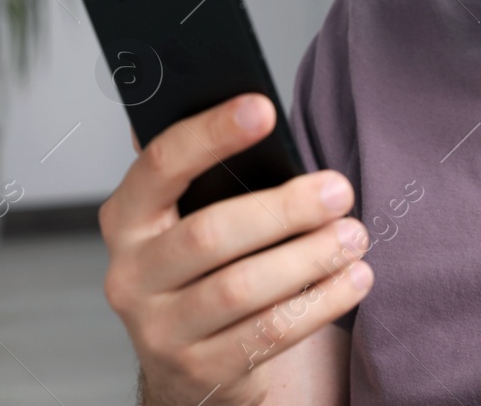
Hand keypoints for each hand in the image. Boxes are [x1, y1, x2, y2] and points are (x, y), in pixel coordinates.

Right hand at [99, 94, 372, 405]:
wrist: (190, 363)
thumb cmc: (204, 268)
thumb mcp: (189, 216)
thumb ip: (208, 173)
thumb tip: (253, 110)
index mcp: (127, 218)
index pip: (160, 164)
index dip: (211, 133)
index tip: (264, 108)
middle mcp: (131, 275)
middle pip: (209, 234)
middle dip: (283, 209)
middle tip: (338, 191)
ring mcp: (161, 330)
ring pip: (242, 288)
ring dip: (309, 257)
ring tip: (353, 236)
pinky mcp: (201, 372)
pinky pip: (269, 333)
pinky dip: (320, 302)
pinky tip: (352, 279)